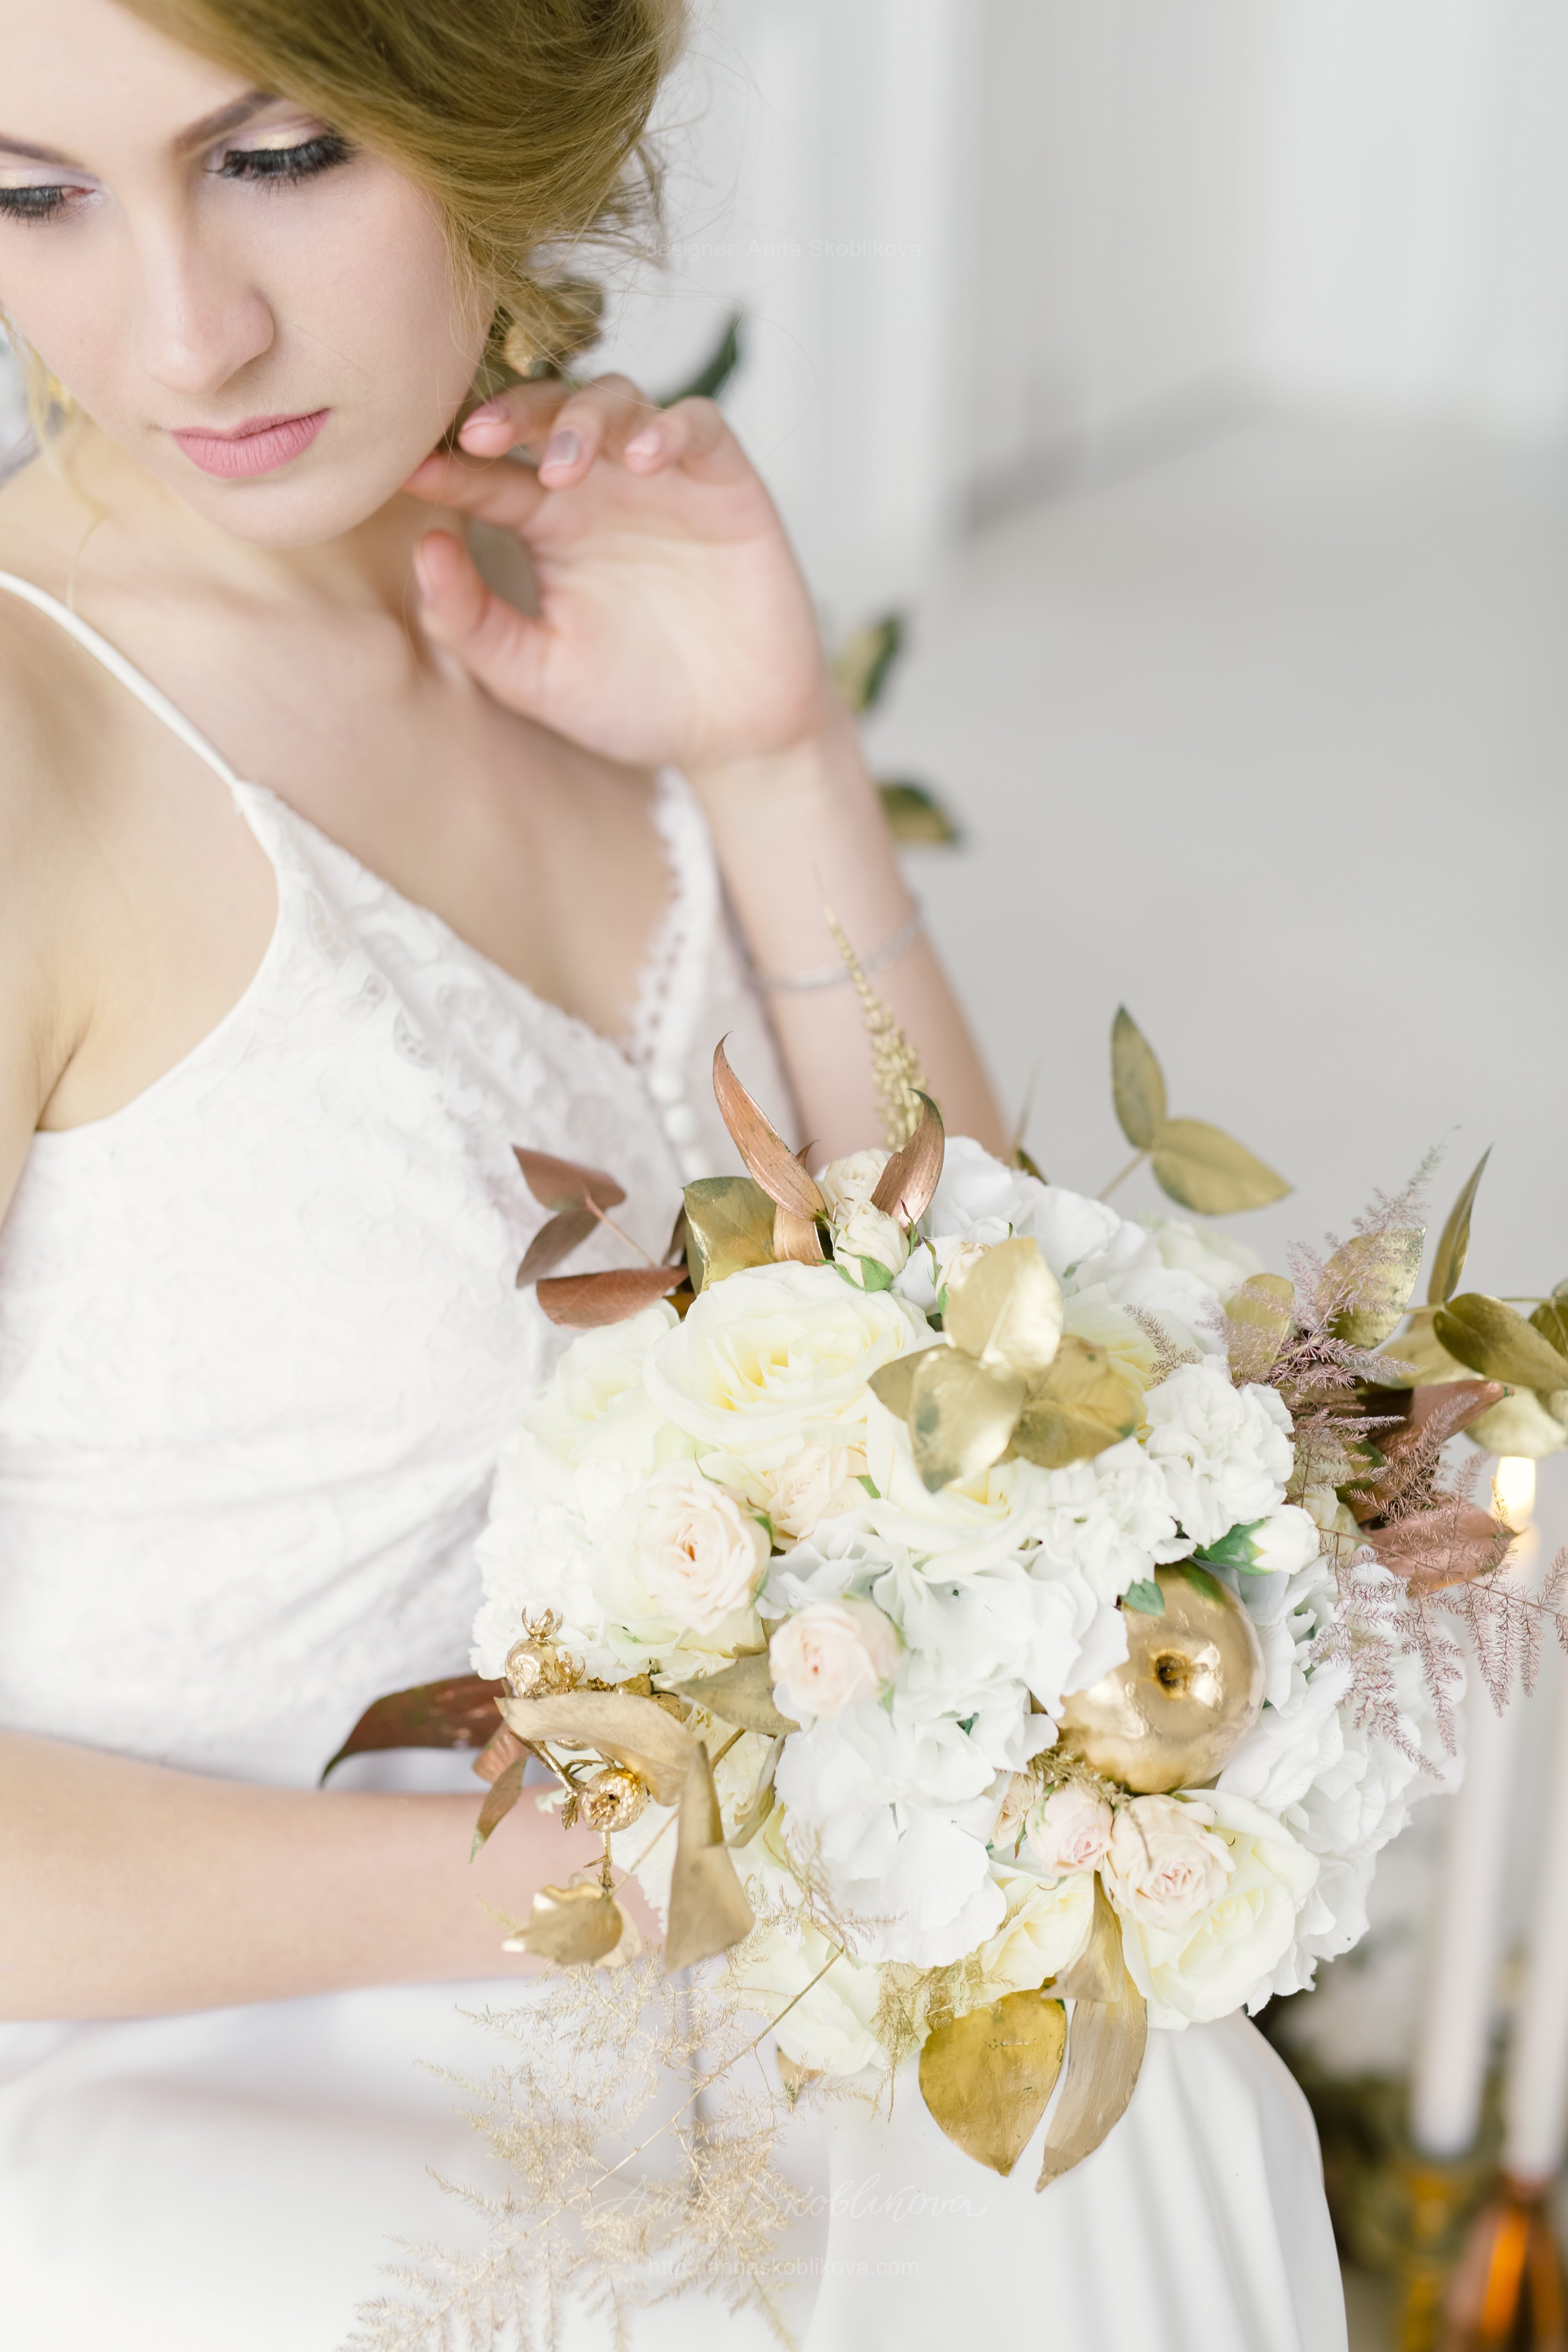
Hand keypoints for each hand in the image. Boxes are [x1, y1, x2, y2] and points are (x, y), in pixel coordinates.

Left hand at [403, 375, 832, 778]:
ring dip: (584, 418)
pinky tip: (643, 460)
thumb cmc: (632, 703)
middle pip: (548, 411)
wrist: (730, 736)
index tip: (411, 469)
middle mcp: (599, 488)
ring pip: (618, 399)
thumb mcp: (536, 675)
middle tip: (480, 437)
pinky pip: (699, 426)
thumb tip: (423, 548)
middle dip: (513, 413)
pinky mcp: (726, 484)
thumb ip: (473, 623)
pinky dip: (670, 429)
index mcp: (546, 524)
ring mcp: (664, 480)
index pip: (488, 474)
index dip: (450, 464)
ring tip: (563, 463)